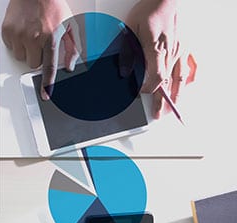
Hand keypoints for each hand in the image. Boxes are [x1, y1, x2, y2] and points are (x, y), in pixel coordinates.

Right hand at [2, 0, 79, 99]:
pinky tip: (23, 30)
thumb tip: (70, 66)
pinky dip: (16, 42)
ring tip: (31, 34)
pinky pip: (11, 47)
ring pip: (20, 57)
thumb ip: (72, 47)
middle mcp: (33, 38)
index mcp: (50, 38)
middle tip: (40, 42)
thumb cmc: (52, 6)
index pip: (49, 67)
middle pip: (33, 64)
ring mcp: (18, 35)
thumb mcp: (70, 25)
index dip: (47, 83)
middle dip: (37, 56)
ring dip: (26, 50)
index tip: (45, 94)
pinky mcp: (7, 32)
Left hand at [126, 0, 195, 118]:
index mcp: (157, 48)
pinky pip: (193, 65)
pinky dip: (191, 77)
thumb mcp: (130, 29)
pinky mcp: (186, 46)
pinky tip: (189, 85)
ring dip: (178, 94)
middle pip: (169, 82)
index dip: (149, 89)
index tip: (141, 94)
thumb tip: (125, 71)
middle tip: (160, 115)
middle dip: (164, 101)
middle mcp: (172, 52)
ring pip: (181, 77)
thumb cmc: (148, 11)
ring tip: (175, 108)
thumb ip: (128, 52)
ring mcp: (181, 50)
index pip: (156, 77)